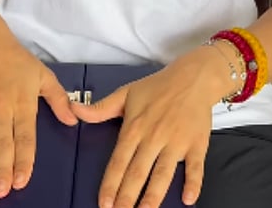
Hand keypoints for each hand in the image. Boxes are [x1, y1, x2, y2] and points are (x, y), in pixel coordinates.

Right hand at [0, 18, 78, 197]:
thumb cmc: (17, 61)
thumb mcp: (45, 76)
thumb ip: (59, 100)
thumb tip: (72, 121)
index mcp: (23, 103)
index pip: (25, 136)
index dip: (24, 159)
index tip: (23, 179)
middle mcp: (0, 108)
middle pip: (3, 143)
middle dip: (3, 168)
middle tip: (3, 190)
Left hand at [72, 48, 231, 207]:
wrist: (195, 77)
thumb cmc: (159, 86)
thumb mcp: (126, 93)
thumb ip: (100, 108)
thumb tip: (73, 110)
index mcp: (135, 128)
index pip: (119, 161)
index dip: (111, 184)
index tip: (104, 203)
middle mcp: (155, 137)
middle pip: (138, 173)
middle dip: (127, 197)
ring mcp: (177, 142)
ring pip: (163, 174)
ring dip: (153, 196)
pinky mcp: (197, 143)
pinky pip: (195, 166)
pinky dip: (193, 183)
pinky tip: (188, 199)